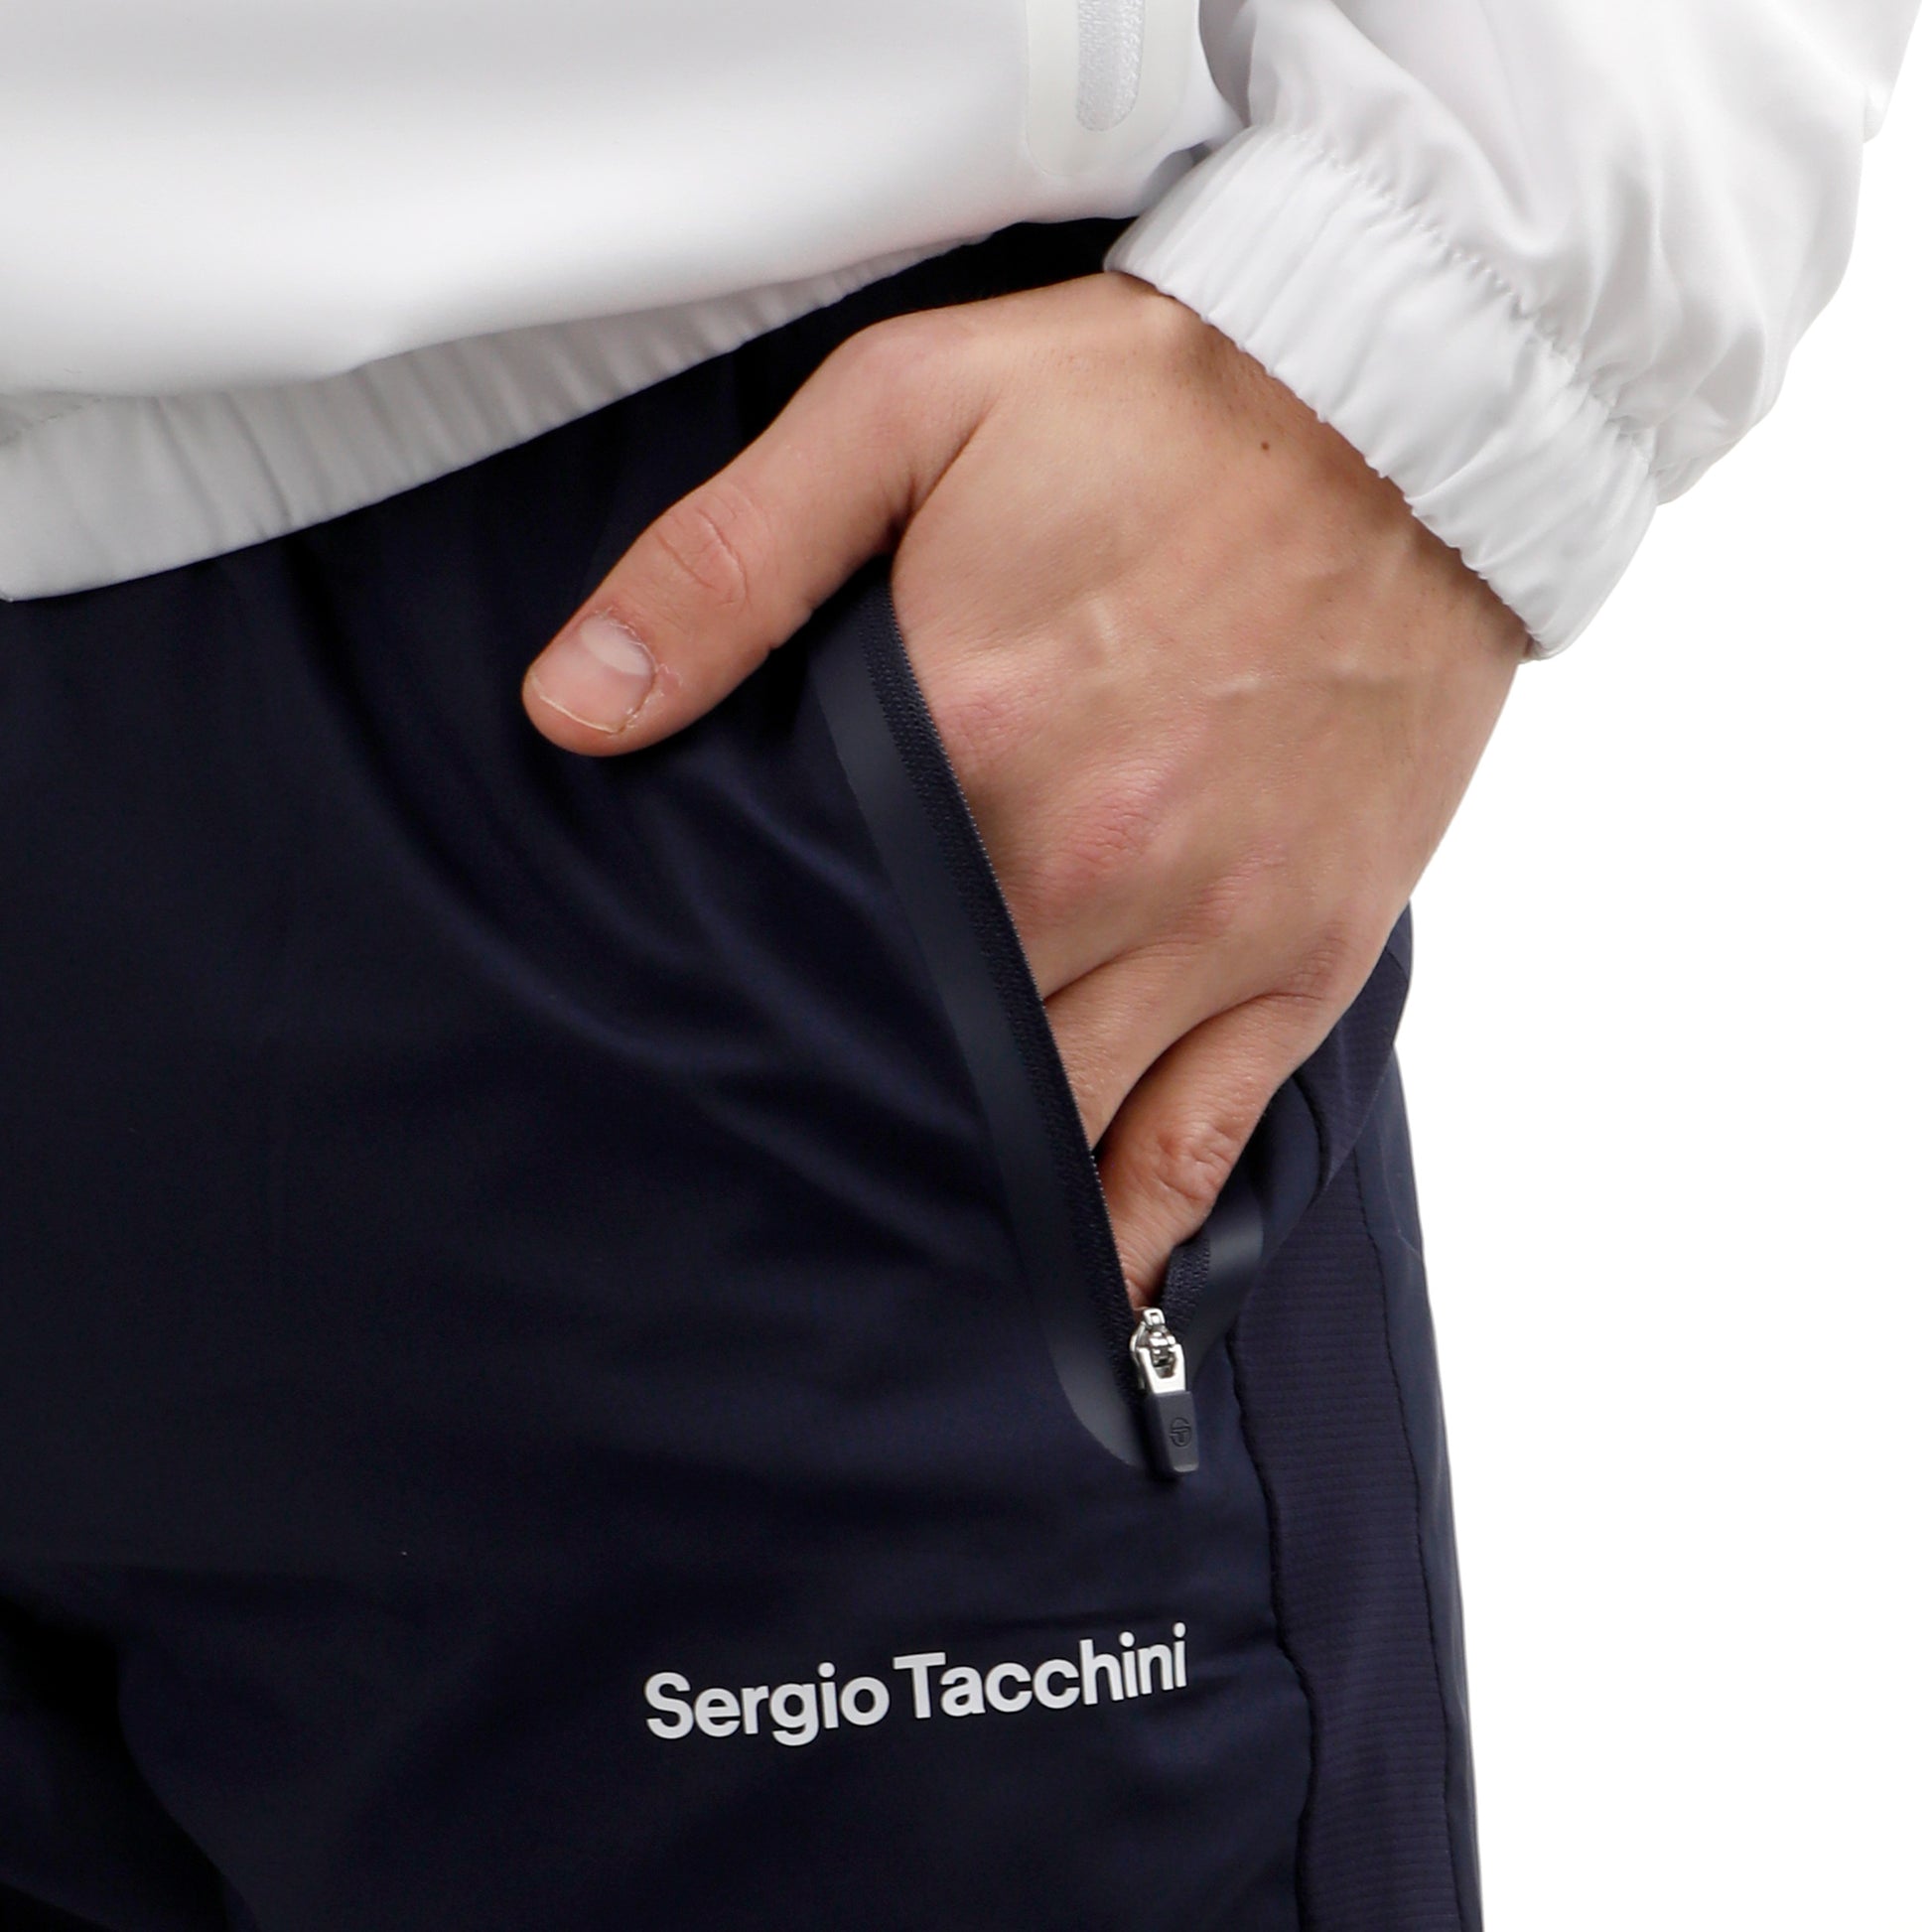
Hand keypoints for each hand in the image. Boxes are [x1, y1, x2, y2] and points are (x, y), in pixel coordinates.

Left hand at [523, 273, 1525, 1302]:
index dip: (743, 1014)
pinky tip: (1074, 1295)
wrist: (1403, 399)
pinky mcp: (1307, 950)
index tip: (681, 1073)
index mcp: (972, 742)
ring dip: (965, 1194)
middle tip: (753, 1189)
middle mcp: (1090, 869)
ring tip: (880, 1268)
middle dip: (844, 1115)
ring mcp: (1210, 928)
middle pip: (929, 1049)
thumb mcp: (905, 411)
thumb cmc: (1149, 404)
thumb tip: (572, 707)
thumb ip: (727, 563)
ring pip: (1057, 1124)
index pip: (819, 939)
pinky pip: (1209, 1139)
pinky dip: (1134, 1229)